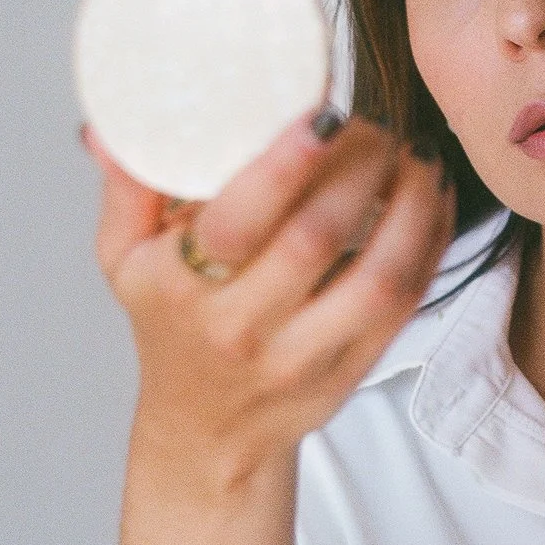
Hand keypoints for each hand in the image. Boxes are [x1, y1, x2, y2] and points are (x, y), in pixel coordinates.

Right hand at [85, 111, 453, 544]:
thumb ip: (127, 187)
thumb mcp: (125, 259)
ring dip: (410, 208)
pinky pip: (406, 303)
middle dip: (359, 170)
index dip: (286, 165)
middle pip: (315, 239)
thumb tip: (111, 123)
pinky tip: (433, 198)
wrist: (207, 431)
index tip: (322, 113)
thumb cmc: (170, 324)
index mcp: (182, 287)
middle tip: (377, 124)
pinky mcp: (353, 369)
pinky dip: (429, 244)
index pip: (237, 222)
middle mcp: (242, 328)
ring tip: (417, 157)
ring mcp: (303, 355)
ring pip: (377, 278)